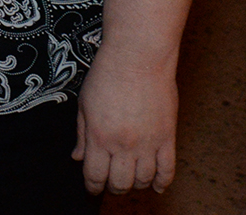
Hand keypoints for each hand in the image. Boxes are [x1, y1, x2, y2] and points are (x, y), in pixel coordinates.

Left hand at [73, 44, 179, 194]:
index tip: (92, 188)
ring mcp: (148, 143)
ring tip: (131, 181)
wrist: (138, 58)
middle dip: (114, 188)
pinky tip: (155, 186)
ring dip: (136, 185)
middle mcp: (124, 145)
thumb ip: (81, 134)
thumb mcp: (84, 103)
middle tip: (112, 185)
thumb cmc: (107, 75)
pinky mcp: (168, 137)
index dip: (93, 186)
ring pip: (143, 180)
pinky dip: (162, 183)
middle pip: (120, 183)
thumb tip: (77, 157)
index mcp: (99, 137)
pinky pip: (168, 170)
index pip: (95, 175)